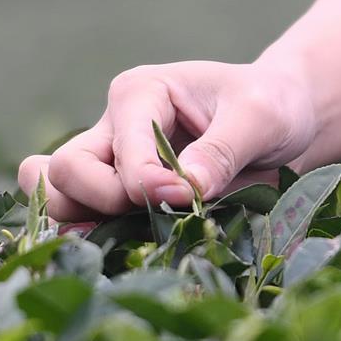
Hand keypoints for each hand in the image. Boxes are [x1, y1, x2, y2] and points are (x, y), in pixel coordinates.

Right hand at [19, 61, 315, 220]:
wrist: (283, 121)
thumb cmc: (271, 107)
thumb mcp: (260, 118)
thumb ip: (222, 150)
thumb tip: (185, 190)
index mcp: (140, 93)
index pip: (119, 152)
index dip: (147, 185)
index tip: (190, 195)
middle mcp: (114, 126)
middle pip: (63, 172)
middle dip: (103, 202)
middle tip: (155, 211)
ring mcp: (111, 162)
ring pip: (57, 196)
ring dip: (85, 223)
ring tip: (132, 232)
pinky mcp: (122, 194)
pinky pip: (82, 218)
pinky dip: (93, 237)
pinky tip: (126, 246)